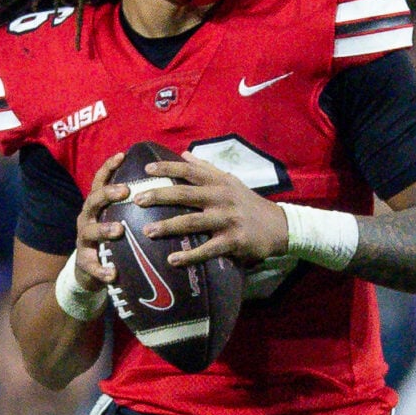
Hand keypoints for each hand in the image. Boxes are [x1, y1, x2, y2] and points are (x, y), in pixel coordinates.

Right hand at [68, 158, 127, 296]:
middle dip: (108, 194)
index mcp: (97, 206)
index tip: (123, 155)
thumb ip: (132, 205)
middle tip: (125, 191)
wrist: (89, 272)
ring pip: (90, 231)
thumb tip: (163, 184)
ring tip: (119, 230)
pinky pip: (92, 266)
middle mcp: (87, 219)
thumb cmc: (111, 239)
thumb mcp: (118, 218)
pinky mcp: (84, 263)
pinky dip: (102, 270)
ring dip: (104, 229)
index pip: (100, 181)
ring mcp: (84, 241)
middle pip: (93, 200)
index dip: (109, 167)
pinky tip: (112, 274)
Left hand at [142, 155, 290, 267]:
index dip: (167, 168)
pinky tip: (172, 260)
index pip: (189, 171)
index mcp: (219, 182)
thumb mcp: (230, 181)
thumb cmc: (247, 203)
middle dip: (160, 195)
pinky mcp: (233, 242)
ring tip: (147, 231)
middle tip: (137, 200)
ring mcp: (227, 220)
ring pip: (192, 222)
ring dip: (168, 226)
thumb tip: (184, 154)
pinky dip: (189, 255)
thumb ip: (206, 169)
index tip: (146, 169)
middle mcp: (221, 198)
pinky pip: (207, 249)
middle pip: (185, 194)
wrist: (278, 226)